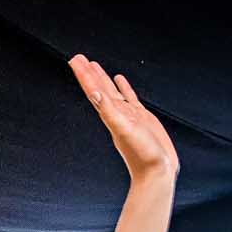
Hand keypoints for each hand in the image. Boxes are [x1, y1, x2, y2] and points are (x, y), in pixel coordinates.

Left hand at [69, 55, 177, 179]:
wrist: (157, 173)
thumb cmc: (142, 155)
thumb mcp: (125, 130)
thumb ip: (110, 112)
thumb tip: (94, 94)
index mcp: (110, 115)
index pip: (94, 90)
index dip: (84, 76)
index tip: (74, 60)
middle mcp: (116, 114)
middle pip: (99, 88)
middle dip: (89, 73)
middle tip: (78, 57)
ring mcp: (129, 115)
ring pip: (112, 91)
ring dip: (102, 78)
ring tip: (94, 65)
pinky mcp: (141, 118)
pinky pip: (129, 97)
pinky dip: (124, 87)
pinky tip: (120, 79)